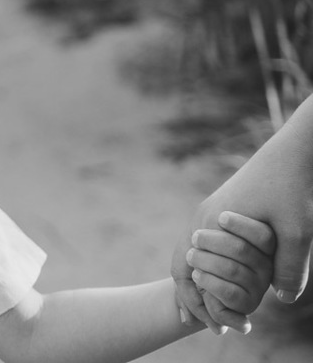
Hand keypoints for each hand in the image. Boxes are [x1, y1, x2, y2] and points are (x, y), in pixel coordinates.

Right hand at [172, 98, 312, 331]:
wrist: (288, 152)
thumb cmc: (291, 188)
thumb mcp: (297, 231)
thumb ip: (289, 268)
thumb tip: (283, 299)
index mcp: (212, 222)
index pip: (188, 270)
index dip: (195, 302)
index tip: (209, 326)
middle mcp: (202, 216)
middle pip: (181, 262)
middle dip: (187, 294)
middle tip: (194, 324)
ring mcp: (206, 209)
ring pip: (186, 250)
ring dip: (191, 278)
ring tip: (197, 305)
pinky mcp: (216, 206)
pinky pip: (198, 240)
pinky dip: (199, 261)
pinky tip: (209, 274)